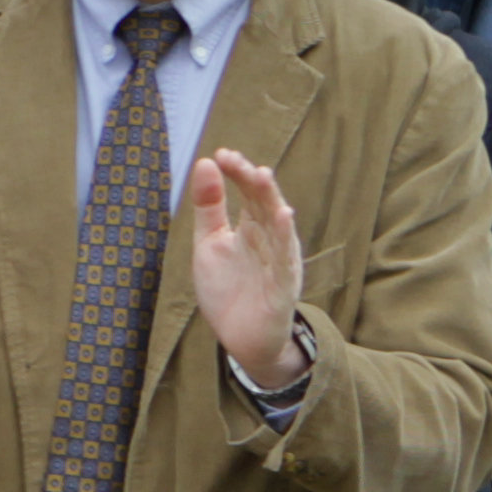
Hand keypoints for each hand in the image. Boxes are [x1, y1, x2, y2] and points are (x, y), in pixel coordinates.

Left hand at [187, 149, 308, 391]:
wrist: (240, 337)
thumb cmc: (229, 288)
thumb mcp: (210, 243)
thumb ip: (209, 208)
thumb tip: (206, 163)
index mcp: (252, 228)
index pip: (248, 194)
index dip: (237, 174)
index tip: (222, 154)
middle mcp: (269, 240)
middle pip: (264, 204)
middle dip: (251, 181)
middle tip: (236, 160)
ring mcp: (278, 262)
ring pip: (277, 227)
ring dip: (270, 201)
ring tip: (262, 176)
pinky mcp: (282, 286)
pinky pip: (285, 260)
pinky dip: (283, 239)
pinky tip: (283, 217)